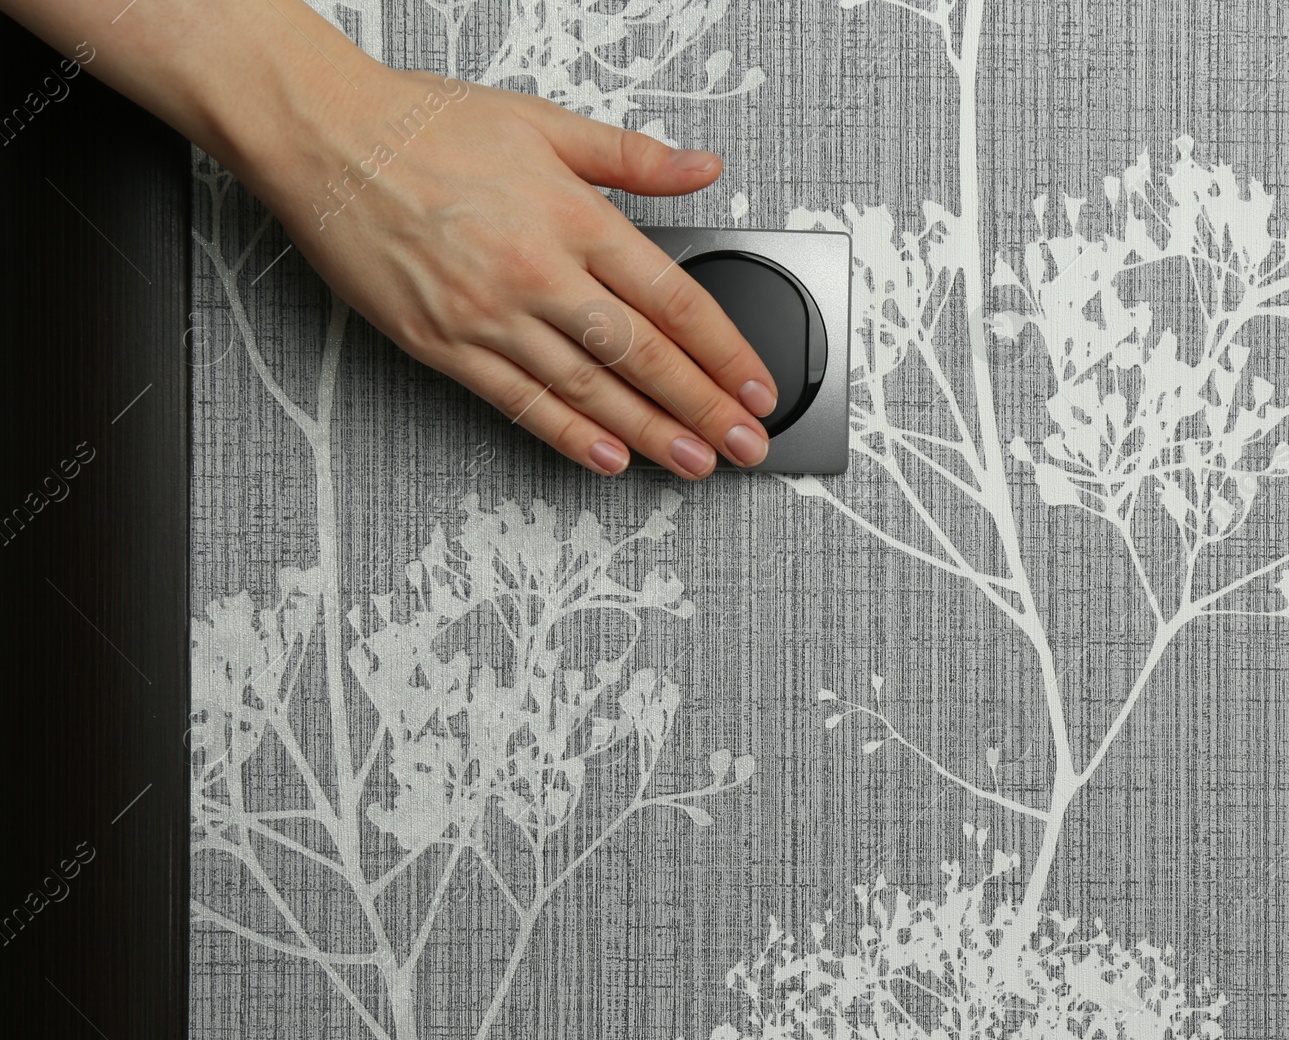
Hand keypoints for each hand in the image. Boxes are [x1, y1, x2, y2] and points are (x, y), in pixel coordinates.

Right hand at [237, 66, 775, 477]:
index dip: (725, 351)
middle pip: (641, 355)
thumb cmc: (425, 124)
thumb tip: (704, 168)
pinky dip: (568, 436)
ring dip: (650, 433)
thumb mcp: (544, 122)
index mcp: (573, 216)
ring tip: (694, 463)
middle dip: (704, 407)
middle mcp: (538, 271)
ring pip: (588, 389)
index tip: (757, 386)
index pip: (673, 299)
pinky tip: (609, 459)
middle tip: (746, 446)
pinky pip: (518, 402)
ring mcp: (489, 314)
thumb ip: (633, 156)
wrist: (325, 137)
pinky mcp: (441, 344)